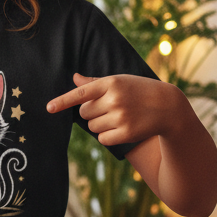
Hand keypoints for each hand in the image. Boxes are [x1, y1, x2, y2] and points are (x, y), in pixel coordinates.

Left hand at [46, 72, 186, 145]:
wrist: (167, 106)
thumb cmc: (139, 90)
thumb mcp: (119, 81)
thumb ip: (95, 83)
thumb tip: (74, 78)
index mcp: (110, 83)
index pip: (81, 93)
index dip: (63, 101)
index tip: (49, 108)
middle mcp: (114, 99)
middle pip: (84, 113)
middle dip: (91, 112)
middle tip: (109, 108)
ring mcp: (120, 117)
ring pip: (92, 126)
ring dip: (99, 124)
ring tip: (118, 116)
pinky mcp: (126, 133)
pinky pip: (102, 138)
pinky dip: (107, 135)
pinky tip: (121, 128)